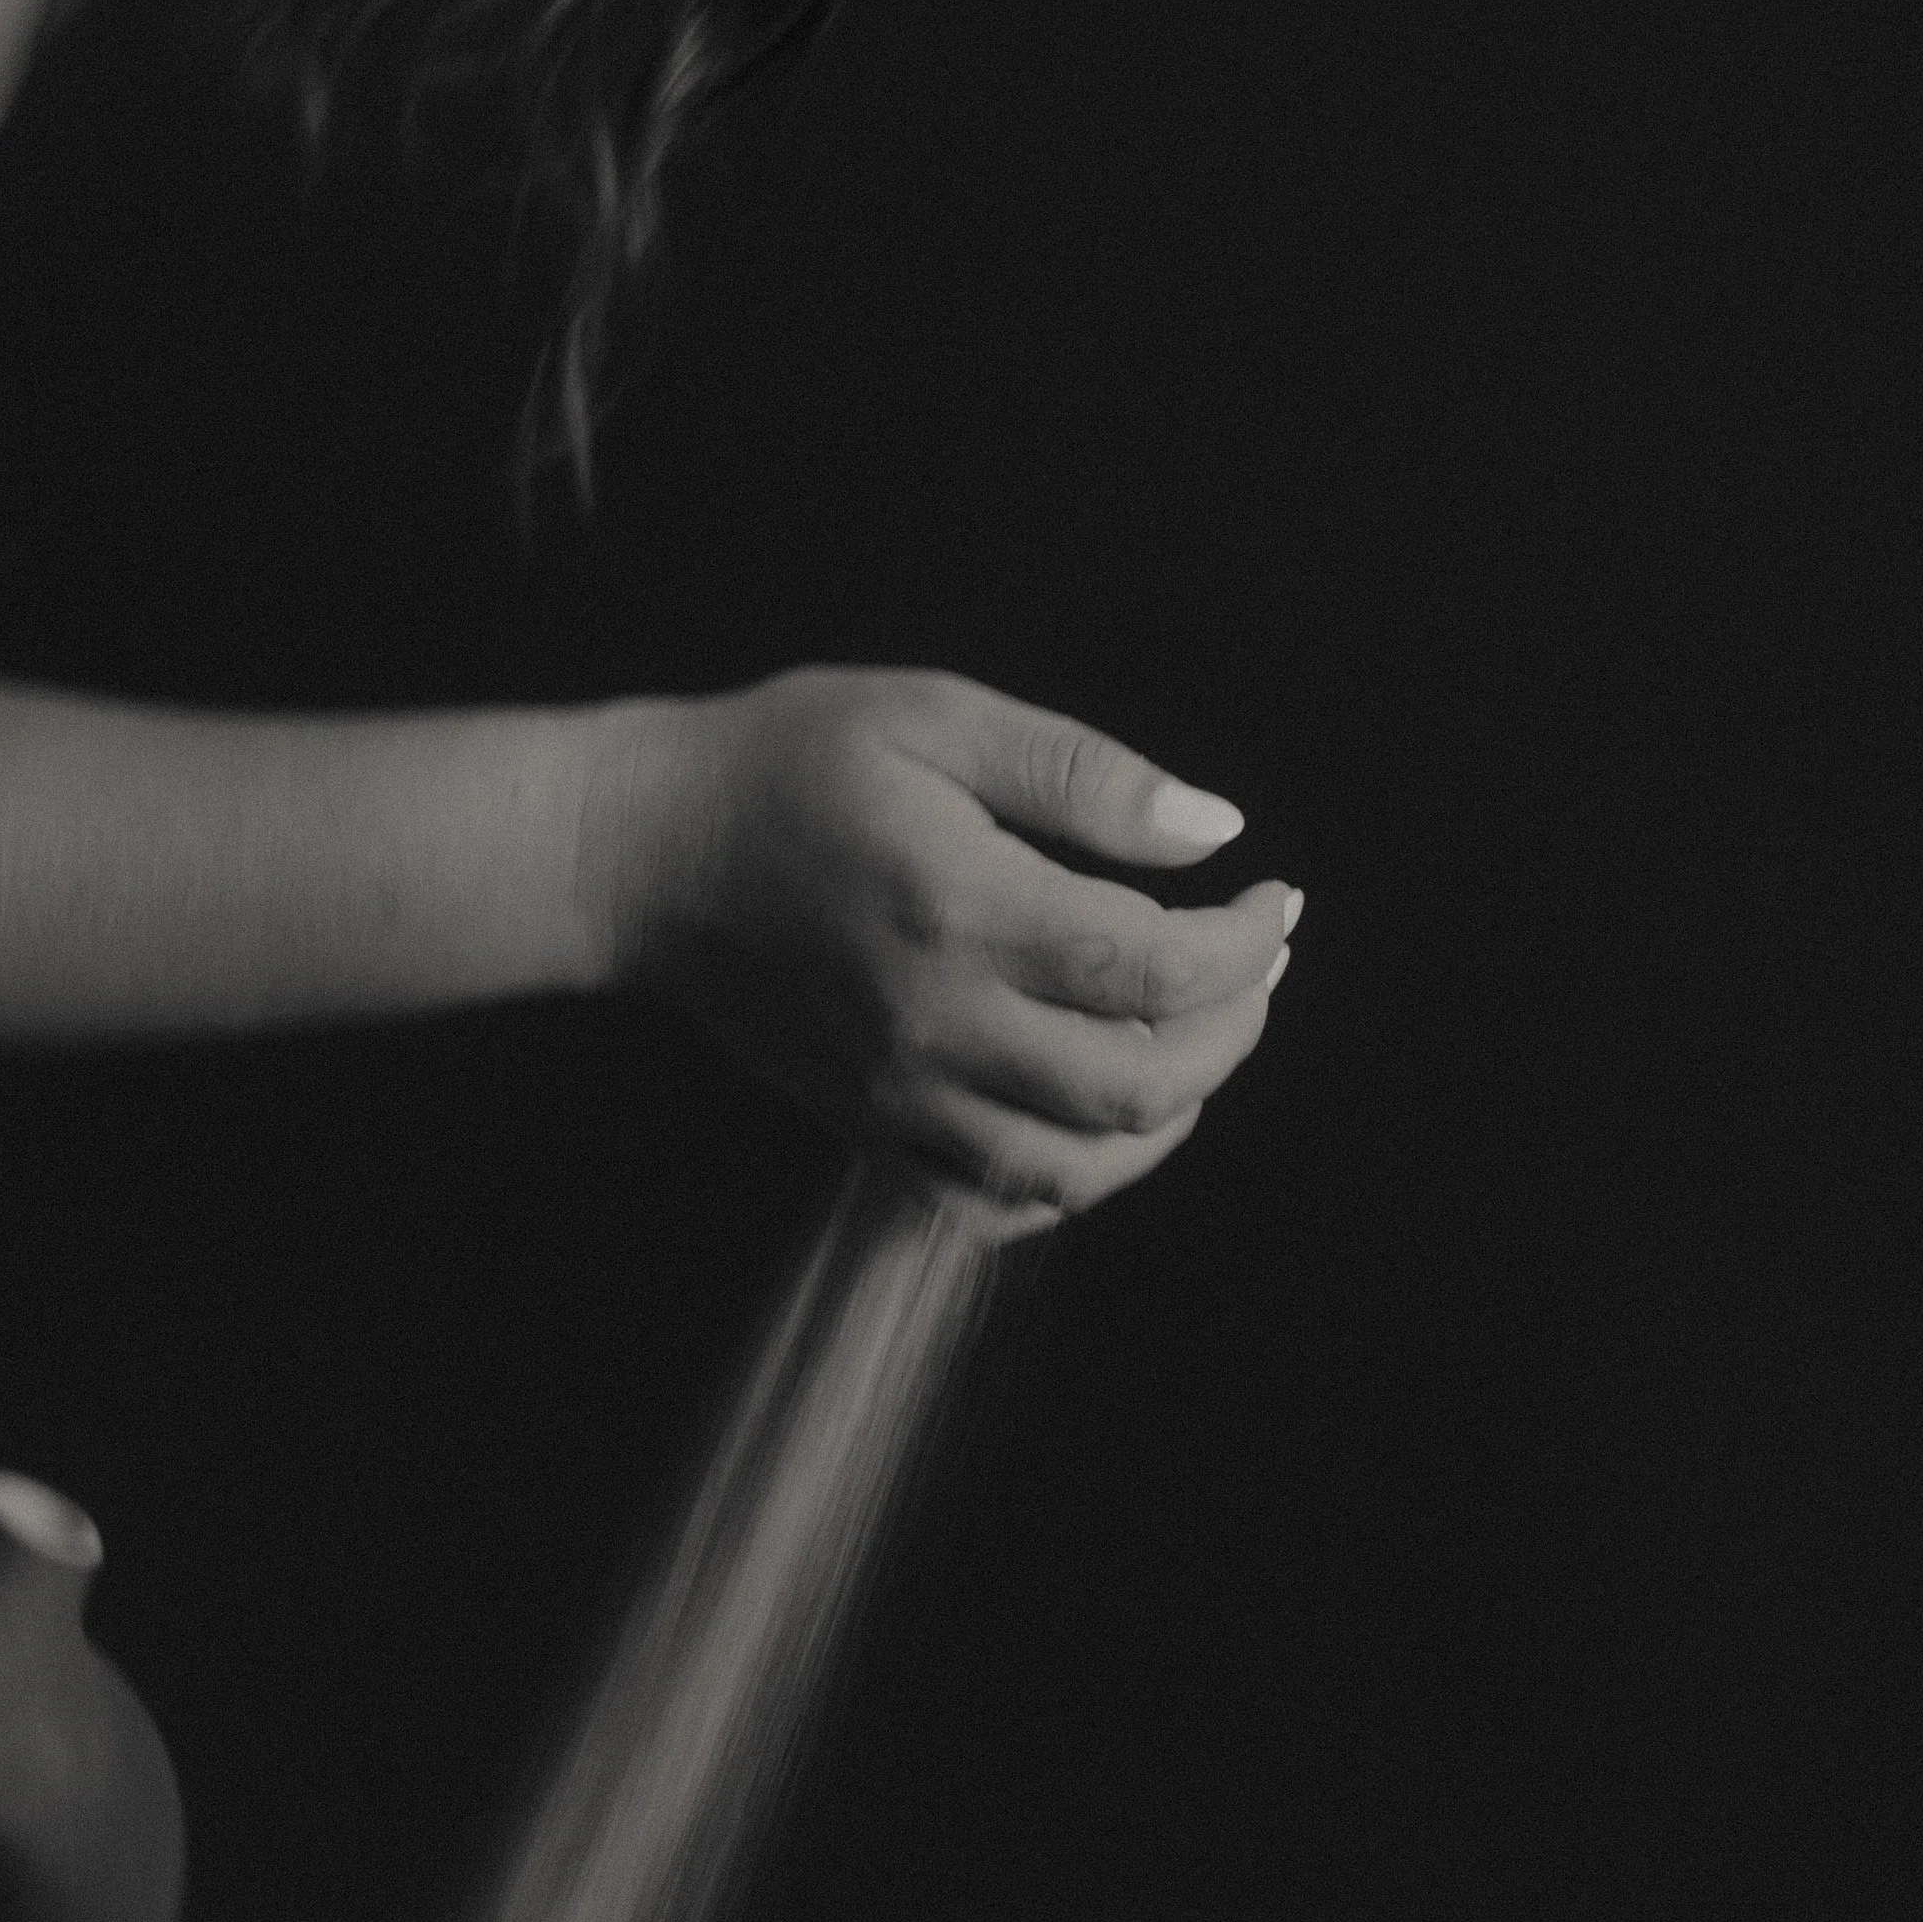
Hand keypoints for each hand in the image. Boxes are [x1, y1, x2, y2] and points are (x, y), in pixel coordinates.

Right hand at [586, 669, 1299, 1240]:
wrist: (644, 856)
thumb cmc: (789, 765)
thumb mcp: (937, 718)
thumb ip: (1085, 777)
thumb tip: (1215, 832)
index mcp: (962, 910)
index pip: (1155, 967)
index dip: (1245, 945)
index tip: (1277, 898)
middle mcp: (936, 1024)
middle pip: (1140, 1084)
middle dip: (1236, 1029)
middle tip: (1258, 965)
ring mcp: (901, 1095)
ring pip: (1082, 1165)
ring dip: (1174, 1113)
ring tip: (1201, 1036)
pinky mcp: (871, 1130)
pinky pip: (1000, 1203)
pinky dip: (1080, 1178)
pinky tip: (1106, 1111)